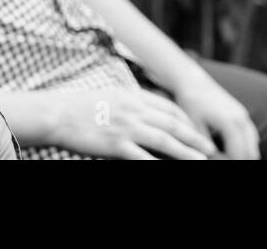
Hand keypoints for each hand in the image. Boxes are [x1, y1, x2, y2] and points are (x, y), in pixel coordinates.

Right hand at [37, 86, 217, 159]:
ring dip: (186, 151)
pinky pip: (143, 157)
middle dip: (193, 136)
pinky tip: (169, 169)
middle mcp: (134, 110)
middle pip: (172, 124)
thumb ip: (130, 102)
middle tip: (209, 148)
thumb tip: (146, 110)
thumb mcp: (110, 96)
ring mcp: (127, 127)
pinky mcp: (116, 145)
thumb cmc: (80, 106)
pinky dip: (159, 164)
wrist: (57, 114)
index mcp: (134, 96)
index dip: (186, 120)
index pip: (168, 108)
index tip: (195, 129)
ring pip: (165, 140)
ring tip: (200, 160)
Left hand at [172, 74, 259, 159]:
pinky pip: (251, 135)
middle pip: (250, 152)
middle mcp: (241, 119)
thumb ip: (206, 146)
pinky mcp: (242, 113)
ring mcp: (243, 115)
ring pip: (254, 144)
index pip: (237, 154)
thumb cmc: (191, 103)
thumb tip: (209, 158)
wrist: (194, 81)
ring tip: (226, 156)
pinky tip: (232, 149)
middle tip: (221, 159)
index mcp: (229, 123)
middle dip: (238, 159)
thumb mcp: (195, 127)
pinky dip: (246, 145)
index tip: (212, 159)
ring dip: (244, 154)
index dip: (227, 162)